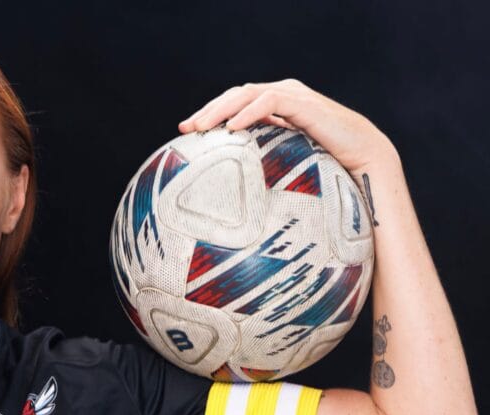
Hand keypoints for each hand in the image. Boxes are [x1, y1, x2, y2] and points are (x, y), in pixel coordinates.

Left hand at [177, 79, 397, 173]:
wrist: (366, 159)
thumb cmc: (326, 163)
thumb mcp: (285, 158)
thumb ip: (263, 156)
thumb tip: (234, 184)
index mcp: (275, 105)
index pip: (234, 103)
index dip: (210, 113)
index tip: (186, 131)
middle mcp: (282, 94)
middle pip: (235, 95)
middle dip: (209, 110)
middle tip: (186, 128)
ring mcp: (294, 95)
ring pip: (247, 94)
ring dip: (221, 109)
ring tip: (202, 127)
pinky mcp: (305, 103)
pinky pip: (270, 101)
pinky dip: (248, 112)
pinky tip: (232, 128)